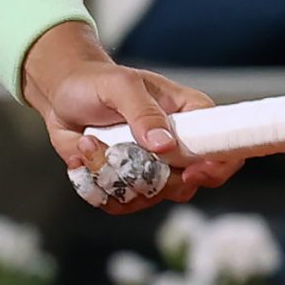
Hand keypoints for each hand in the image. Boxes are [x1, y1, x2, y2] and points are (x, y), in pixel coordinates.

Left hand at [23, 22, 237, 212]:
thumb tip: (165, 145)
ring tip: (88, 143)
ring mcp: (151, 169)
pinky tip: (83, 156)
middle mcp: (176, 148)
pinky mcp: (125, 183)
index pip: (224, 146)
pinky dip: (97, 186)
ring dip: (113, 177)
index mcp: (189, 117)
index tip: (191, 173)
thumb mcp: (120, 86)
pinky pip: (120, 203)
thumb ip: (142, 111)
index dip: (217, 167)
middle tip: (116, 152)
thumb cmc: (95, 81)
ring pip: (149, 197)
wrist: (60, 95)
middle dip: (149, 178)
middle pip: (186, 184)